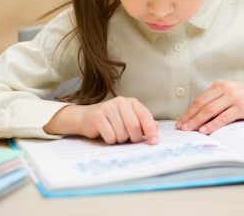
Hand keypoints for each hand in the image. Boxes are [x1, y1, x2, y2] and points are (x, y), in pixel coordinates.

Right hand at [44, 96, 158, 144]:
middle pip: (134, 126)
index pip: (145, 116)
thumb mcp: (128, 119)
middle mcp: (120, 102)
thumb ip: (143, 123)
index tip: (154, 142)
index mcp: (131, 102)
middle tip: (130, 140)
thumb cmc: (112, 120)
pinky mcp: (97, 117)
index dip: (151, 130)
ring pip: (122, 133)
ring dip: (121, 140)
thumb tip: (156, 128)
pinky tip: (107, 135)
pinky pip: (110, 136)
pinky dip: (111, 141)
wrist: (87, 117)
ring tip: (116, 135)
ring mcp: (108, 108)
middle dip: (134, 138)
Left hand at [175, 81, 243, 134]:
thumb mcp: (233, 93)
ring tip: (188, 130)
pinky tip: (205, 130)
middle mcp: (225, 89)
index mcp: (220, 85)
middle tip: (181, 127)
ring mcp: (233, 97)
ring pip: (210, 110)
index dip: (189, 111)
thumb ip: (219, 101)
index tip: (181, 121)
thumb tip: (201, 117)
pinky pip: (223, 117)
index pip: (200, 99)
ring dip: (197, 122)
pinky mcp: (242, 107)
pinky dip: (212, 125)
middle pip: (202, 105)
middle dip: (189, 117)